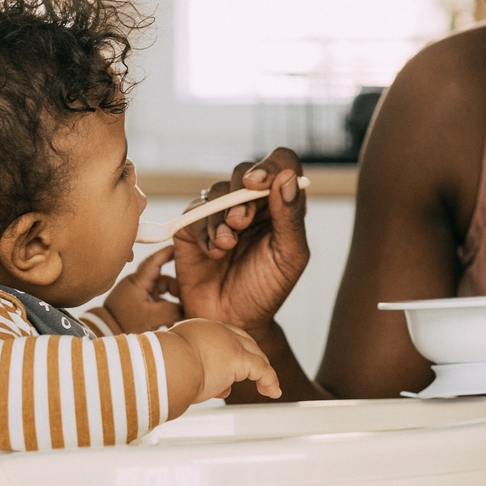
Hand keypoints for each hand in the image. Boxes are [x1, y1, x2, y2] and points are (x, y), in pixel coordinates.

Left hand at [100, 246, 182, 332]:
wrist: (105, 331)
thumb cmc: (124, 323)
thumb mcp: (153, 317)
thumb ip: (174, 310)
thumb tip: (189, 307)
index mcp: (138, 281)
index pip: (154, 261)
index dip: (168, 253)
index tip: (180, 248)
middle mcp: (137, 283)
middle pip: (163, 278)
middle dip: (176, 287)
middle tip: (187, 296)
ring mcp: (137, 292)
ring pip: (161, 290)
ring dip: (171, 299)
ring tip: (180, 310)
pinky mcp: (137, 301)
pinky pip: (156, 298)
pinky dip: (164, 304)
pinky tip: (172, 315)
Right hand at [167, 318, 281, 402]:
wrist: (162, 366)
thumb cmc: (160, 369)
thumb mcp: (178, 367)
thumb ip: (198, 374)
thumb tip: (215, 387)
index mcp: (197, 328)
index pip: (221, 338)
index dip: (229, 353)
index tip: (228, 372)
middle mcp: (215, 331)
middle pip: (243, 342)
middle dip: (250, 359)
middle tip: (254, 376)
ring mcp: (229, 343)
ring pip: (254, 355)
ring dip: (262, 371)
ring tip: (267, 386)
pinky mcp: (239, 358)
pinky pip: (262, 370)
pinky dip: (270, 380)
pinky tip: (273, 391)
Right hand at [171, 148, 310, 332]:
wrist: (234, 320)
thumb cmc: (266, 290)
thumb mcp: (289, 256)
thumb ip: (290, 218)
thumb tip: (287, 178)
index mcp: (280, 206)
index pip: (282, 164)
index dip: (271, 165)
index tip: (258, 183)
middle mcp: (251, 204)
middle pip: (244, 171)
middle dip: (242, 195)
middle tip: (242, 222)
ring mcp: (221, 214)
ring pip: (218, 191)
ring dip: (222, 217)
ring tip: (227, 246)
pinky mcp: (194, 228)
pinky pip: (195, 213)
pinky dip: (205, 232)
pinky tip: (215, 254)